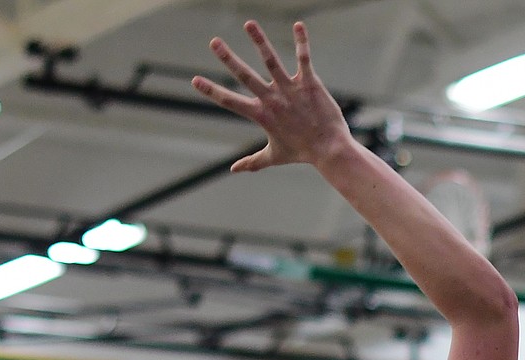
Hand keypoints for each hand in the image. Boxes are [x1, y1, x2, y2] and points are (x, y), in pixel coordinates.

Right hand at [191, 21, 350, 173]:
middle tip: (214, 42)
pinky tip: (297, 25)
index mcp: (262, 115)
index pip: (230, 102)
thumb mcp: (273, 156)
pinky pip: (303, 58)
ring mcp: (290, 90)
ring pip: (271, 61)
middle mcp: (273, 100)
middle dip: (228, 59)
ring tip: (249, 23)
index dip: (212, 91)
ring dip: (260, 41)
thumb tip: (233, 170)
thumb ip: (252, 162)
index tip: (195, 80)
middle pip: (246, 76)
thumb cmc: (302, 152)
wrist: (329, 149)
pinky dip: (301, 42)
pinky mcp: (309, 84)